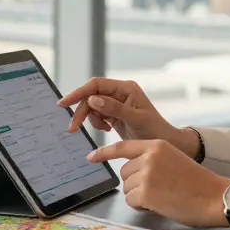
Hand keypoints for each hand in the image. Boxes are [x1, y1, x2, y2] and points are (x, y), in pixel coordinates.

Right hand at [57, 78, 199, 157]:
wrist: (165, 144)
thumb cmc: (154, 130)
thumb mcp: (135, 119)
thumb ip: (114, 109)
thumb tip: (93, 99)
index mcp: (126, 88)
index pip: (96, 85)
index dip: (78, 92)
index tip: (64, 103)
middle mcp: (120, 92)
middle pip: (91, 96)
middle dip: (82, 111)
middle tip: (73, 128)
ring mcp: (117, 102)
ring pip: (92, 106)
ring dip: (91, 118)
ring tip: (104, 129)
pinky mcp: (114, 113)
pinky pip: (97, 114)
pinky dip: (97, 122)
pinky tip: (107, 129)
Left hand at [88, 139, 229, 228]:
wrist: (215, 196)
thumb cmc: (198, 183)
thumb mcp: (174, 160)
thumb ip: (153, 160)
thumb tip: (131, 171)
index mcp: (157, 145)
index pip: (123, 147)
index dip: (104, 153)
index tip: (90, 157)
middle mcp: (149, 156)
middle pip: (124, 173)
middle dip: (136, 184)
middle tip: (159, 190)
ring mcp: (147, 174)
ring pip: (127, 188)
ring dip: (140, 196)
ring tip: (163, 196)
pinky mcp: (146, 192)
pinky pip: (131, 201)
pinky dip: (142, 206)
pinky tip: (161, 203)